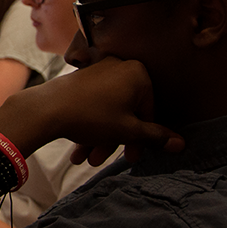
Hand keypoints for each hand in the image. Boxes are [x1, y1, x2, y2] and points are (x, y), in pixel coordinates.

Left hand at [0, 57, 184, 161]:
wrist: (44, 109)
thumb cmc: (91, 117)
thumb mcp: (127, 130)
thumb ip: (156, 136)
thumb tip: (182, 144)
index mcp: (138, 73)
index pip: (148, 112)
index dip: (140, 138)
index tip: (130, 156)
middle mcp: (119, 66)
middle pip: (126, 112)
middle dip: (114, 141)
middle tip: (102, 160)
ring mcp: (99, 69)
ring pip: (107, 111)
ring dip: (99, 138)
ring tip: (85, 158)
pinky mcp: (81, 77)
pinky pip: (93, 104)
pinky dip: (89, 124)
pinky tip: (78, 147)